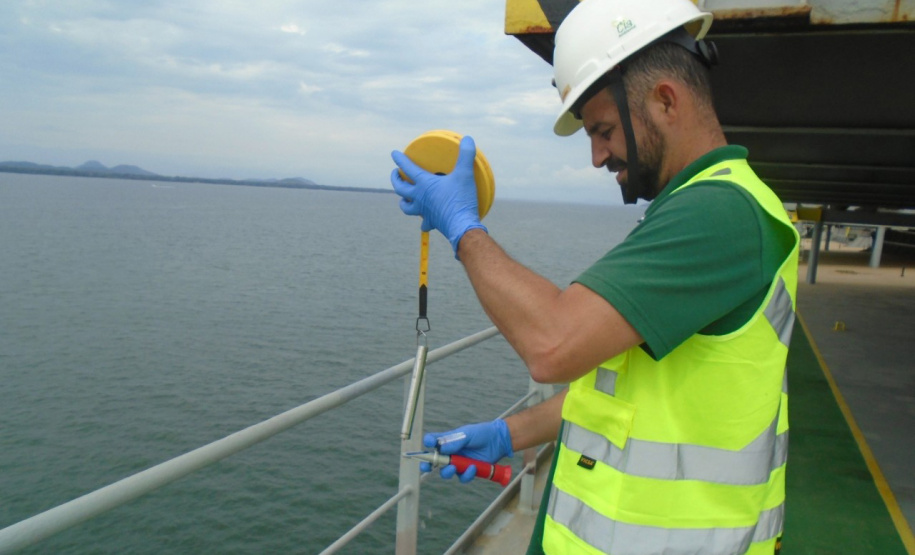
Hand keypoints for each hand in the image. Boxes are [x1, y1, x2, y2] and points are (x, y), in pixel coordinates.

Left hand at [390, 135, 486, 256]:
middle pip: (400, 188)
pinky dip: (423, 221)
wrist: (462, 225)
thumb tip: (468, 139)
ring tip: (404, 197)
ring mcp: (424, 211)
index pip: (408, 168)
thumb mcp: (465, 174)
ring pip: (406, 207)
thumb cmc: (461, 199)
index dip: (400, 160)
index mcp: (425, 184)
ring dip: (403, 201)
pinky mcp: (431, 222)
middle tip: (395, 174)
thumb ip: (466, 155)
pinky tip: (424, 220)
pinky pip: (424, 223)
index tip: (394, 154)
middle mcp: (420, 197)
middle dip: (396, 179)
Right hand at [420, 419, 512, 482]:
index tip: (429, 443)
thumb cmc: (482, 433)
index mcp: (448, 440)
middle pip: (434, 461)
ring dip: (447, 471)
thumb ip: (455, 442)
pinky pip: (462, 477)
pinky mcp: (468, 471)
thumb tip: (441, 449)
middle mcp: (451, 452)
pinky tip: (473, 468)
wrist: (498, 441)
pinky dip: (466, 474)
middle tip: (426, 466)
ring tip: (453, 467)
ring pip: (446, 472)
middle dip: (428, 465)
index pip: (433, 441)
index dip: (429, 443)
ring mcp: (459, 463)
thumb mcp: (468, 434)